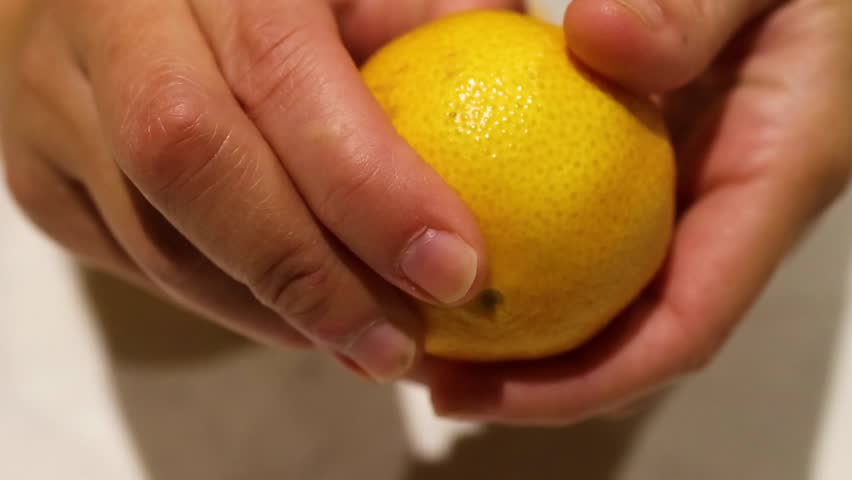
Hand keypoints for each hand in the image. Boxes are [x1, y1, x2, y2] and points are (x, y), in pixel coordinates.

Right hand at [0, 0, 521, 380]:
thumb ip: (421, 21)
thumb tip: (512, 103)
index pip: (279, 76)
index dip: (370, 186)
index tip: (456, 269)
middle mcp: (107, 22)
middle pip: (194, 165)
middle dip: (312, 276)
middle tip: (401, 345)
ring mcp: (51, 104)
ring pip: (161, 236)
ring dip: (275, 310)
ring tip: (365, 343)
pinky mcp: (37, 176)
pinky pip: (138, 265)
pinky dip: (230, 306)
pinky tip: (298, 317)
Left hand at [426, 0, 851, 423]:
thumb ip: (693, 8)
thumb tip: (599, 37)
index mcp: (771, 185)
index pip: (683, 327)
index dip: (584, 383)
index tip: (486, 394)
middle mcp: (731, 215)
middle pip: (633, 339)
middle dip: (537, 381)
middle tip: (436, 381)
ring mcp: (692, 200)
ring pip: (608, 298)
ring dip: (525, 334)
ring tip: (431, 331)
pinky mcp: (659, 175)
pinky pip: (589, 235)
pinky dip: (527, 257)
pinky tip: (460, 239)